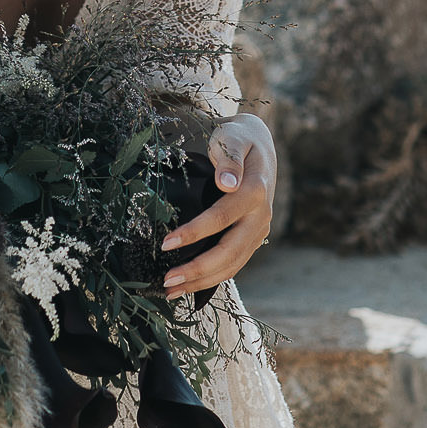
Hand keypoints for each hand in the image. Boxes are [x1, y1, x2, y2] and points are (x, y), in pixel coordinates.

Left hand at [160, 112, 274, 298]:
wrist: (258, 144)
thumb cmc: (237, 139)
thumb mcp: (233, 138)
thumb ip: (229, 157)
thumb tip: (227, 182)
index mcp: (255, 190)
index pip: (222, 217)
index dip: (194, 232)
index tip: (166, 243)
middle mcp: (260, 215)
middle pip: (230, 251)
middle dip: (198, 269)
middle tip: (167, 279)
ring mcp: (259, 229)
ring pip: (233, 264)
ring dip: (202, 280)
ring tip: (171, 290)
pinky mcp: (252, 238)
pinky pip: (234, 263)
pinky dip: (212, 277)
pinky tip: (189, 284)